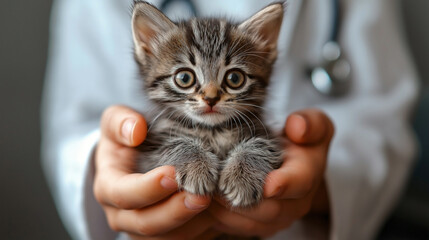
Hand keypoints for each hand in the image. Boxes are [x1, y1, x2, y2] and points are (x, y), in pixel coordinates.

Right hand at [93, 105, 215, 238]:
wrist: (129, 165)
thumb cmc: (125, 141)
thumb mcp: (116, 123)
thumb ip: (120, 121)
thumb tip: (136, 130)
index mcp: (108, 187)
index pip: (124, 194)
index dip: (148, 187)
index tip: (173, 173)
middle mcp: (122, 215)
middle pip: (146, 223)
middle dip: (175, 211)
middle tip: (202, 195)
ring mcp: (141, 231)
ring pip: (167, 237)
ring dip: (192, 223)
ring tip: (214, 204)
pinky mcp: (162, 237)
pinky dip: (201, 229)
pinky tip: (219, 214)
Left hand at [208, 109, 333, 237]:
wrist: (288, 164)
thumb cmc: (297, 140)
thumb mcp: (312, 124)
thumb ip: (310, 123)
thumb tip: (297, 127)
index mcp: (307, 175)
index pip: (300, 182)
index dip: (285, 184)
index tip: (268, 185)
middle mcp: (296, 204)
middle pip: (269, 210)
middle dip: (241, 199)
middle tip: (214, 185)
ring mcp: (276, 219)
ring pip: (249, 223)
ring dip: (224, 210)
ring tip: (204, 192)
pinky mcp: (257, 227)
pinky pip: (236, 228)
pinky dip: (218, 217)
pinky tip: (203, 200)